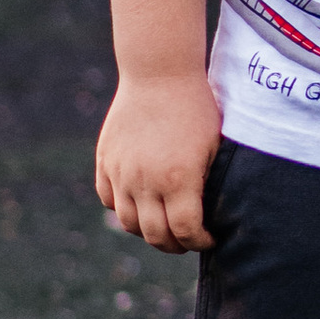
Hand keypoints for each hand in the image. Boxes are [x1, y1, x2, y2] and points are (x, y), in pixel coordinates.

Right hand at [95, 71, 221, 251]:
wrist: (159, 74)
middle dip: (174, 244)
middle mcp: (145, 181)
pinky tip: (141, 203)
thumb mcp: (214, 147)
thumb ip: (209, 184)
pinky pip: (108, 198)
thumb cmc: (196, 109)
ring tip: (164, 225)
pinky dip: (123, 208)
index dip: (200, 242)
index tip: (209, 239)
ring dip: (147, 231)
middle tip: (187, 239)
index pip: (186, 231)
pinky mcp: (105, 161)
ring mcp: (121, 172)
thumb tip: (212, 215)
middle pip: (155, 235)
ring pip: (128, 222)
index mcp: (178, 180)